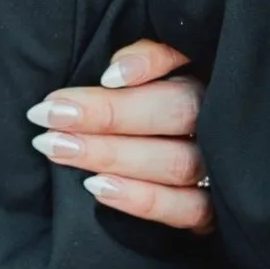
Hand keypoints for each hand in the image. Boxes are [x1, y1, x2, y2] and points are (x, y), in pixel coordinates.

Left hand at [27, 39, 213, 233]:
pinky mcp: (215, 211)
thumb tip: (114, 73)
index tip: (105, 75)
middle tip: (48, 115)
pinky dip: (143, 201)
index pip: (185, 57)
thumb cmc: (151, 108)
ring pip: (176, 163)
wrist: (180, 167)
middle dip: (109, 114)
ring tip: (58, 148)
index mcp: (207, 73)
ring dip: (112, 156)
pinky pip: (186, 210)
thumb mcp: (153, 72)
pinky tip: (97, 187)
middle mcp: (219, 118)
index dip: (149, 62)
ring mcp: (221, 167)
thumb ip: (144, 58)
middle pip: (176, 112)